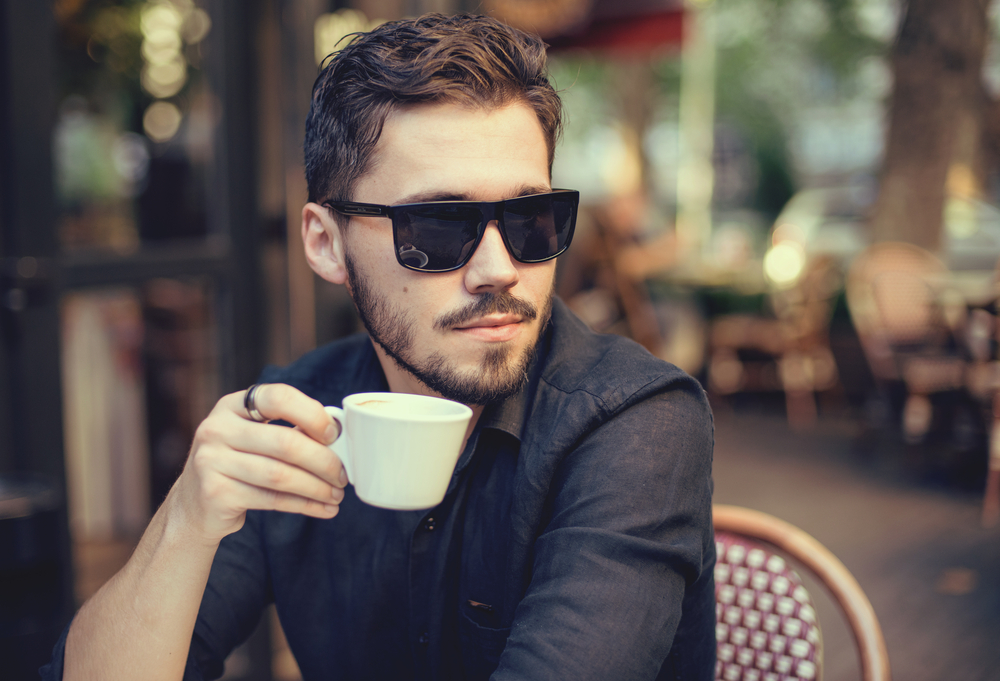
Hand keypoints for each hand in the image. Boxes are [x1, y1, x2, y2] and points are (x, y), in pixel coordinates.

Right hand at [169, 383, 345, 543]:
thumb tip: (340, 438)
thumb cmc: (238, 464)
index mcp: (232, 405)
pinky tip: (322, 508)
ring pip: (281, 475)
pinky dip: (304, 505)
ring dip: (317, 487)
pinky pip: (272, 499)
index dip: (311, 414)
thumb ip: (289, 431)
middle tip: (343, 475)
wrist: (193, 505)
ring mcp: (211, 461)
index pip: (278, 397)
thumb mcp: (254, 437)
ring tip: (337, 495)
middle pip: (285, 442)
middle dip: (323, 461)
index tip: (334, 434)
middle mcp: (216, 429)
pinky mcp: (215, 494)